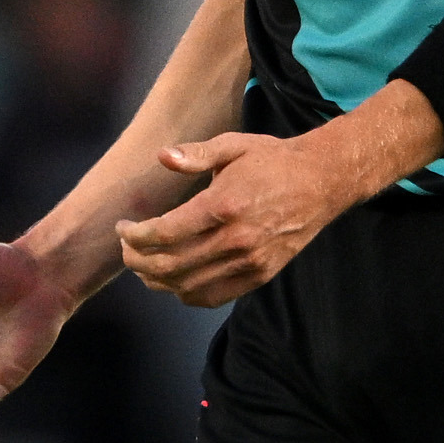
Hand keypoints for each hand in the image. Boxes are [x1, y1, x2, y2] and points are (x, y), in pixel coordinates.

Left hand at [117, 133, 347, 306]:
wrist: (320, 182)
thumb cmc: (271, 161)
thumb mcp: (232, 146)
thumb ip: (194, 153)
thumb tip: (162, 157)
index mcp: (224, 206)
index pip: (166, 234)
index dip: (135, 236)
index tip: (122, 228)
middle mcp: (236, 240)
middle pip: (171, 265)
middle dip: (137, 260)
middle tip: (125, 247)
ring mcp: (249, 262)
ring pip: (188, 286)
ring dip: (156, 280)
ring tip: (143, 263)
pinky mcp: (259, 276)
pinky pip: (212, 296)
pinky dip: (185, 293)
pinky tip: (172, 278)